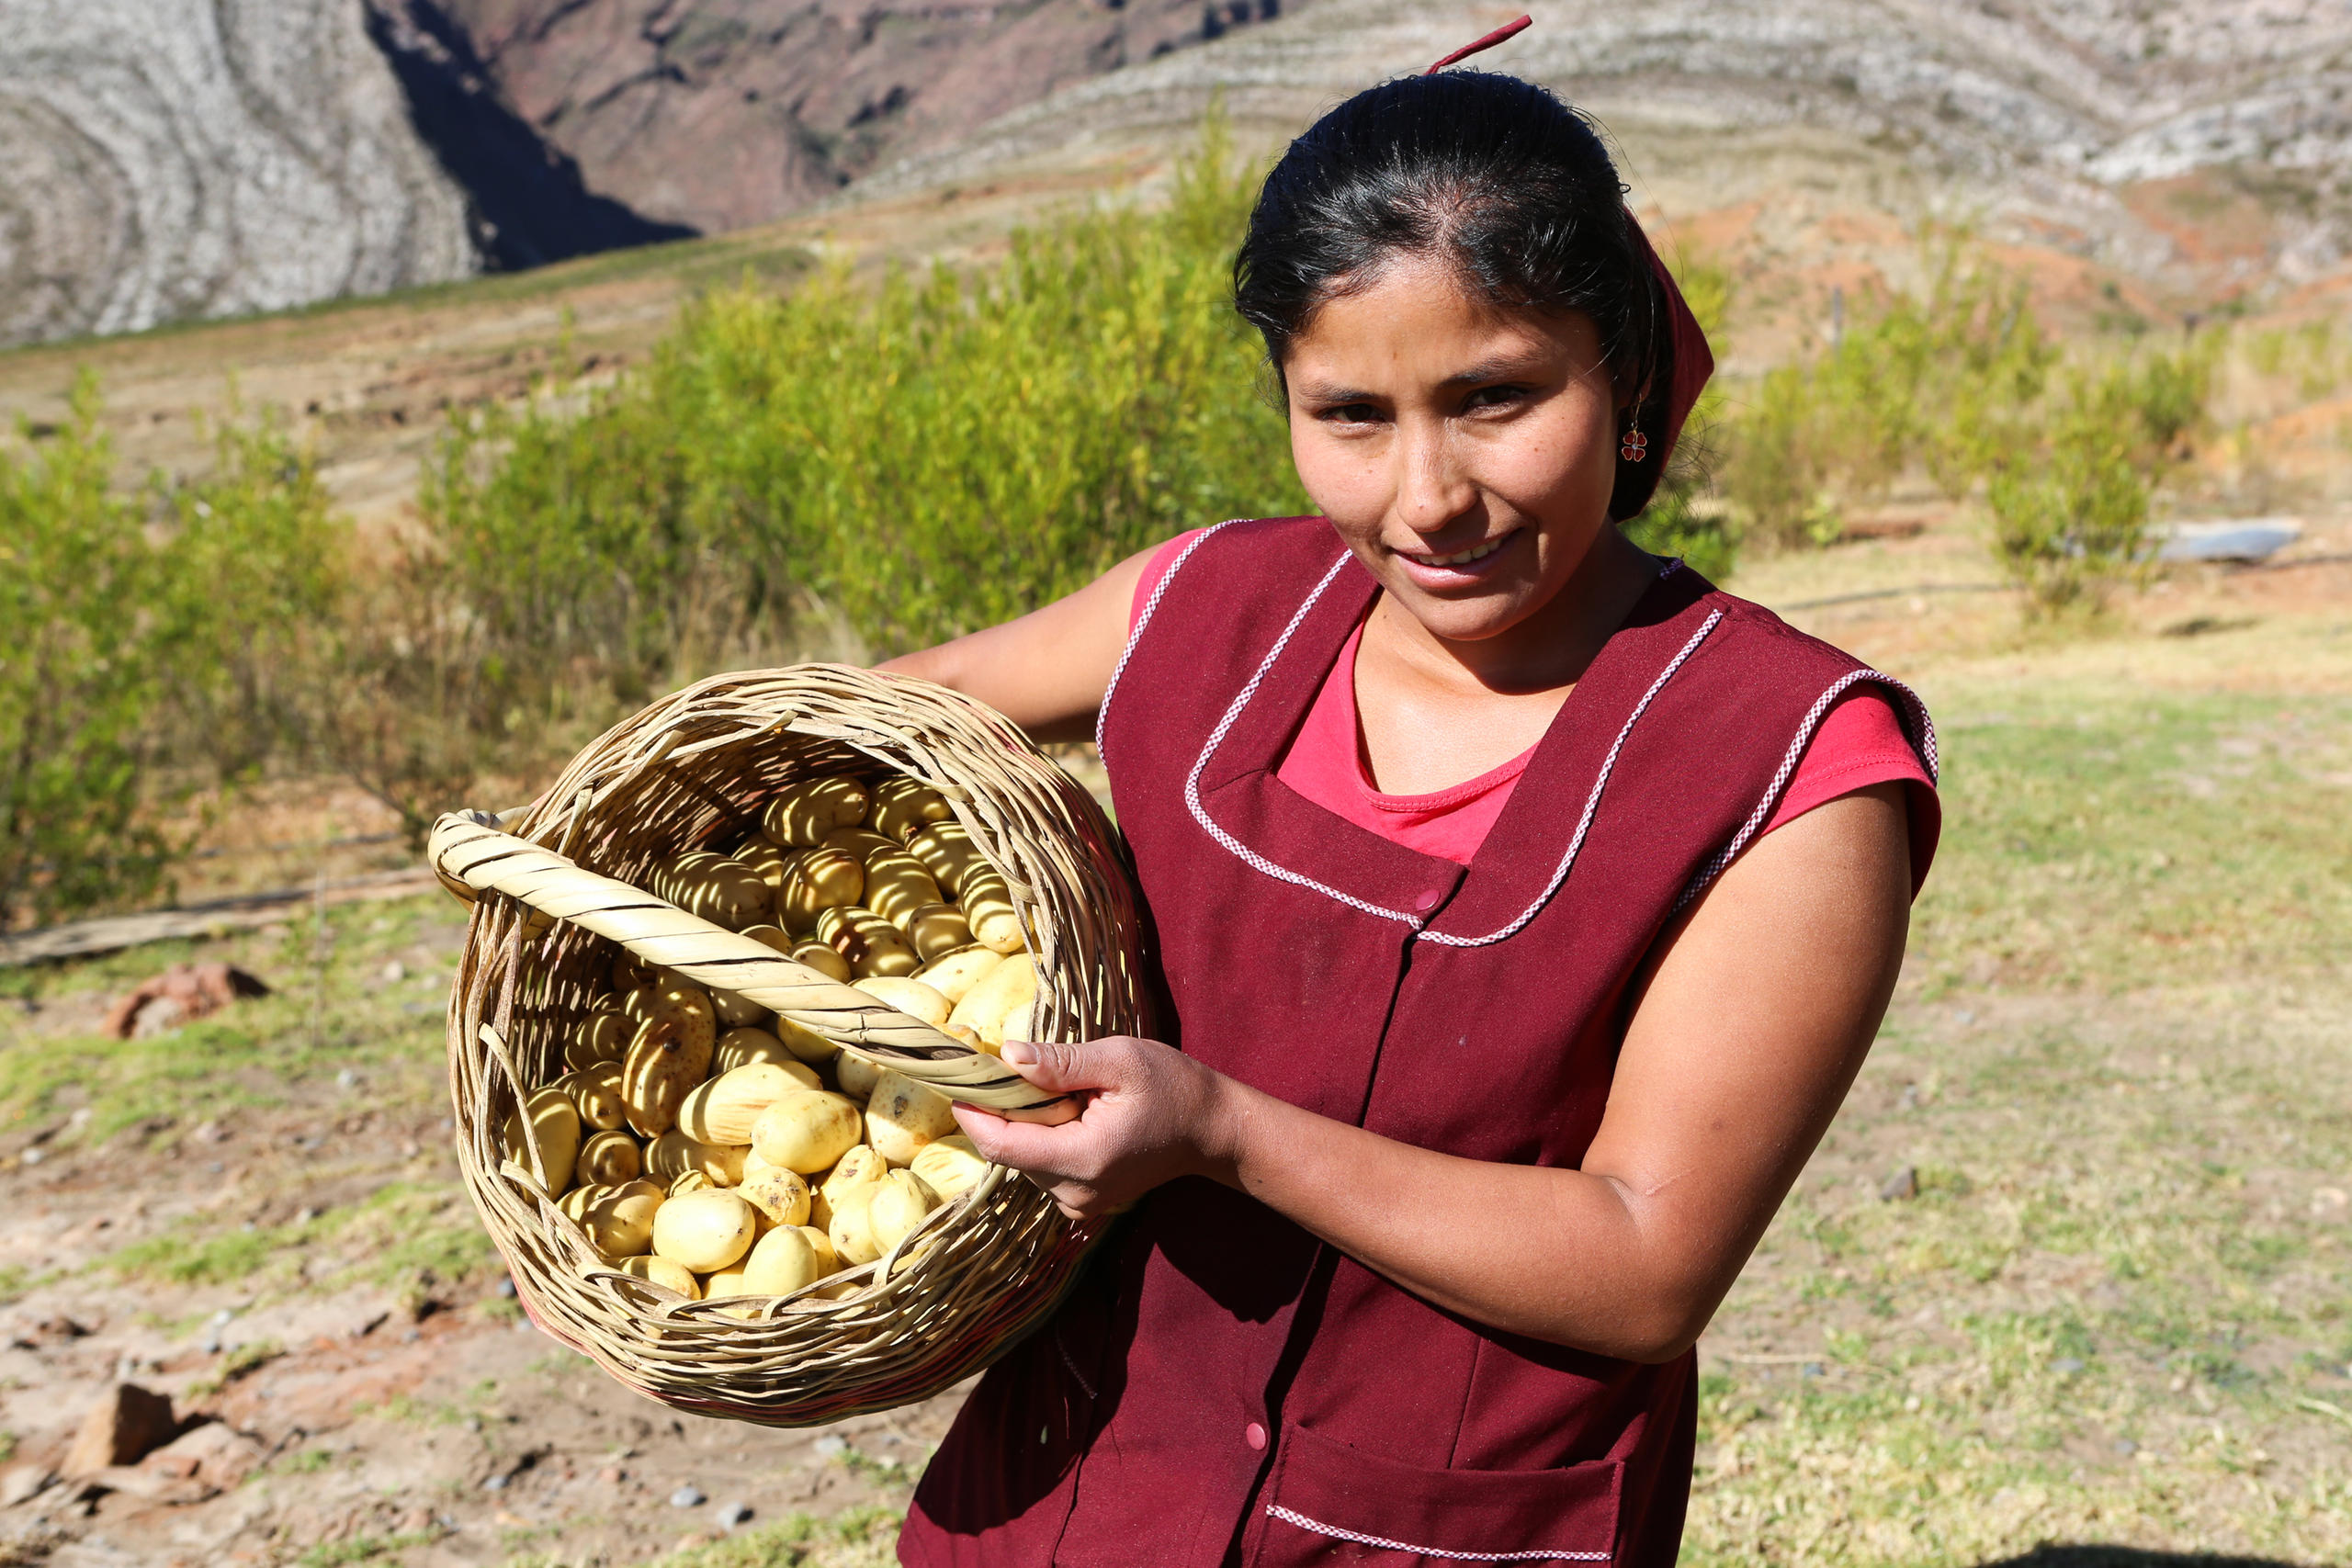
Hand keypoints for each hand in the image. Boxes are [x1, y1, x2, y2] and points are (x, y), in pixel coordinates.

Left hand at [951, 1036, 1230, 1219]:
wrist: (1210, 1129)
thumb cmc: (1171, 1086)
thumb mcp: (1120, 1060)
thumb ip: (1061, 1062)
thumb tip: (1007, 1055)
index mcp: (1083, 1158)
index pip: (1002, 1145)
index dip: (973, 1113)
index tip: (960, 1079)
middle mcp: (1076, 1192)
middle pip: (1009, 1151)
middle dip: (1004, 1110)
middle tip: (1016, 1069)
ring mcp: (1080, 1202)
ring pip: (1023, 1158)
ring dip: (1026, 1123)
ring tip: (1061, 1091)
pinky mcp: (1082, 1200)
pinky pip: (1041, 1166)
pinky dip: (1043, 1136)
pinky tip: (1071, 1114)